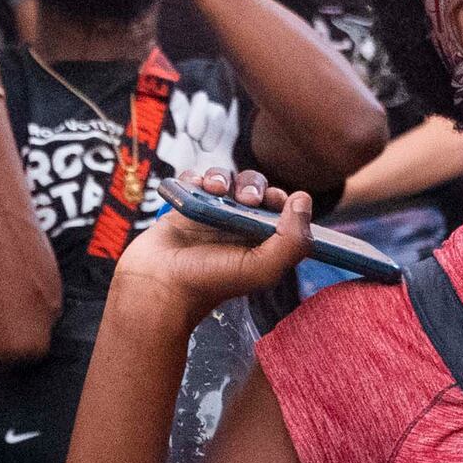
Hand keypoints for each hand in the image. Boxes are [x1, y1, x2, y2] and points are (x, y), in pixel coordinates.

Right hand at [111, 167, 310, 327]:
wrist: (159, 285)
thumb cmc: (210, 283)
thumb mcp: (263, 269)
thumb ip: (293, 239)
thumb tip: (304, 198)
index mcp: (259, 242)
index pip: (281, 210)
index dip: (281, 200)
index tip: (274, 202)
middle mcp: (236, 227)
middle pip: (254, 189)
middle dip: (253, 186)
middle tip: (246, 199)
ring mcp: (209, 216)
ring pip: (225, 180)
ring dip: (223, 177)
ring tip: (214, 189)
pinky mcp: (184, 207)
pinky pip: (194, 179)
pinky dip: (196, 177)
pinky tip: (195, 188)